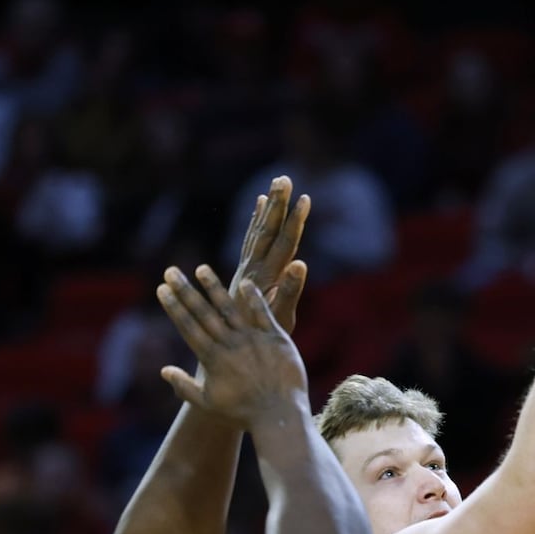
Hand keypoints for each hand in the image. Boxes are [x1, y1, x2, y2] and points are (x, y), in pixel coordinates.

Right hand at [156, 264, 309, 422]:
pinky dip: (254, 298)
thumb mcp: (208, 404)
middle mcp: (230, 345)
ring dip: (214, 287)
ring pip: (230, 308)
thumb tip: (164, 370)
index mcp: (212, 359)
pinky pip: (263, 313)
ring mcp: (253, 340)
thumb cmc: (243, 414)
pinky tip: (244, 282)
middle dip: (185, 291)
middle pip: (203, 313)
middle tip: (171, 271)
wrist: (280, 417)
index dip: (173, 307)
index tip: (161, 289)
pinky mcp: (276, 338)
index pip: (187, 327)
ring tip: (201, 269)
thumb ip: (184, 386)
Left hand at [230, 177, 309, 333]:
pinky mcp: (246, 273)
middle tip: (285, 179)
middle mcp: (253, 269)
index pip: (282, 243)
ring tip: (276, 184)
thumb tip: (300, 263)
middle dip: (278, 206)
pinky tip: (259, 205)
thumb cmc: (259, 343)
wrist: (230, 355)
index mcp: (264, 278)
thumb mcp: (280, 320)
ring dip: (269, 209)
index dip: (294, 221)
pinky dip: (256, 222)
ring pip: (259, 232)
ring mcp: (248, 269)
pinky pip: (252, 241)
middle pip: (267, 231)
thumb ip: (289, 291)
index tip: (304, 198)